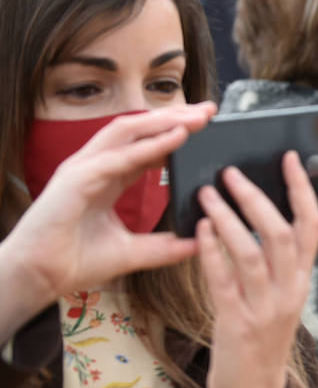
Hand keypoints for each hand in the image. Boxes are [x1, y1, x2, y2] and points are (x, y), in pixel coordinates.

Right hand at [0, 105, 213, 339]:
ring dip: (164, 121)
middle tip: (209, 110)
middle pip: (139, 130)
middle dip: (175, 117)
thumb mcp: (132, 252)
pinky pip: (118, 157)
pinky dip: (149, 146)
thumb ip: (165, 247)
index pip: (145, 146)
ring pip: (127, 132)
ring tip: (196, 117)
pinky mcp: (76, 180)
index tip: (205, 128)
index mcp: (107, 178)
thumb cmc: (73, 261)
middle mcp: (95, 166)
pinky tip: (176, 137)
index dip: (174, 133)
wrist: (39, 277)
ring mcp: (83, 169)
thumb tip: (199, 243)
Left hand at [197, 156, 317, 387]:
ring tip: (206, 194)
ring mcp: (265, 309)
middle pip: (282, 233)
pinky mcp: (237, 324)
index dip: (302, 189)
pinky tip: (197, 232)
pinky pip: (223, 281)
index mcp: (302, 281)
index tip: (288, 157)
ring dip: (228, 219)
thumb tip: (256, 217)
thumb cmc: (259, 340)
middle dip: (256, 197)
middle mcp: (290, 291)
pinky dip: (210, 252)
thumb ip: (272, 263)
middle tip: (230, 171)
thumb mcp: (276, 298)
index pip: (312, 226)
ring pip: (251, 253)